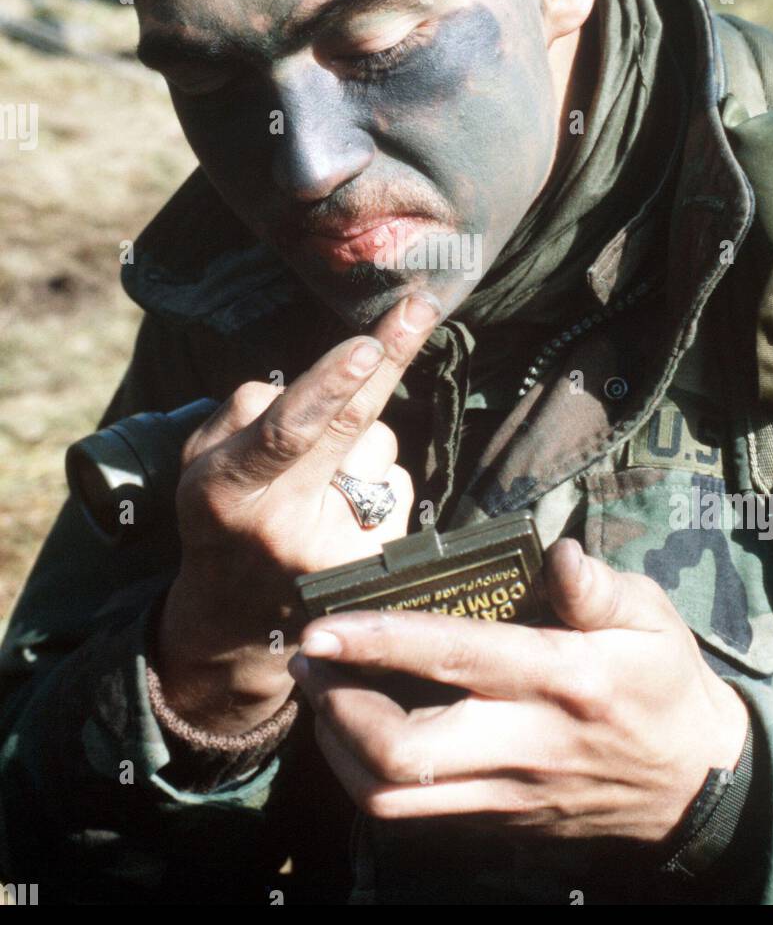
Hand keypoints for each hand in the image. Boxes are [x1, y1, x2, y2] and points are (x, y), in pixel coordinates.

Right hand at [154, 291, 439, 732]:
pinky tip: (345, 508)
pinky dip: (376, 480)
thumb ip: (247, 413)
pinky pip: (397, 482)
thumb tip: (327, 378)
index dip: (329, 387)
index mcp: (227, 493)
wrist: (238, 619)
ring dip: (361, 445)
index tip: (366, 345)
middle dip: (388, 359)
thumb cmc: (221, 514)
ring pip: (378, 450)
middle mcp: (284, 528)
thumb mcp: (201, 462)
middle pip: (351, 430)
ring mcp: (338, 553)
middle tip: (420, 305)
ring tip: (320, 484)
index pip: (287, 433)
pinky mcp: (377, 565)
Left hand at [289, 539, 749, 844]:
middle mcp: (524, 743)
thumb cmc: (665, 686)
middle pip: (402, 751)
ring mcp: (507, 793)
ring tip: (323, 696)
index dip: (377, 643)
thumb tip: (557, 553)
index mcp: (559, 679)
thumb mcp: (652, 619)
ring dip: (339, 749)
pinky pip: (415, 815)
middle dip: (336, 707)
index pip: (452, 659)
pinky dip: (370, 776)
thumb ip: (599, 587)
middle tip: (310, 661)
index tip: (321, 627)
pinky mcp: (498, 823)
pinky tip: (358, 735)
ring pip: (395, 797)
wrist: (698, 787)